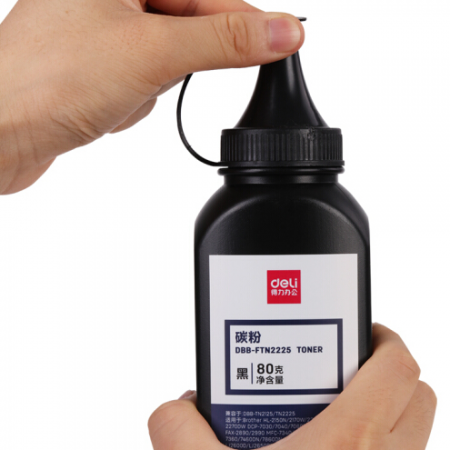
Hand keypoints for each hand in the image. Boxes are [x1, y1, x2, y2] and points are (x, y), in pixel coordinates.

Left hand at [0, 0, 303, 193]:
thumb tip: (282, 32)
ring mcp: (100, 28)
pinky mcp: (95, 64)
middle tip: (158, 76)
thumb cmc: (51, 83)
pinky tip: (106, 105)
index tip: (284, 39)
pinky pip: (142, 77)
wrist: (0, 134)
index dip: (246, 19)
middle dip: (179, 60)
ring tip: (116, 92)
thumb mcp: (154, 53)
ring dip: (153, 84)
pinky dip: (135, 98)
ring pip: (165, 55)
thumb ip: (224, 42)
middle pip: (186, 20)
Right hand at [148, 324, 435, 449]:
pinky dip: (380, 446)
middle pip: (418, 394)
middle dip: (387, 372)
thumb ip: (177, 430)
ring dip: (387, 410)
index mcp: (351, 440)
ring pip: (416, 430)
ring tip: (338, 407)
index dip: (384, 338)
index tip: (360, 331)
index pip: (398, 366)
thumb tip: (174, 407)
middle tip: (344, 369)